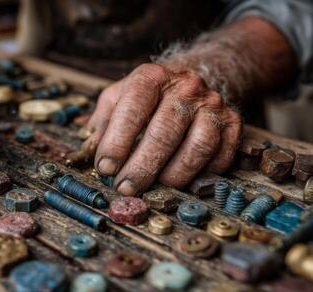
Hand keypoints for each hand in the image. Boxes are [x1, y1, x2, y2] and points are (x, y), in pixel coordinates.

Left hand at [83, 63, 241, 194]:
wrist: (194, 76)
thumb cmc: (148, 96)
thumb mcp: (118, 98)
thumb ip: (101, 123)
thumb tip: (86, 153)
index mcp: (151, 78)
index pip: (133, 108)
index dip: (117, 141)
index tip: (105, 167)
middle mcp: (185, 88)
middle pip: (165, 131)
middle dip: (142, 165)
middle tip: (125, 188)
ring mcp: (212, 105)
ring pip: (198, 145)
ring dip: (174, 174)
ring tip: (155, 187)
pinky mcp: (233, 123)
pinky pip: (221, 155)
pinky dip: (202, 174)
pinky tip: (184, 181)